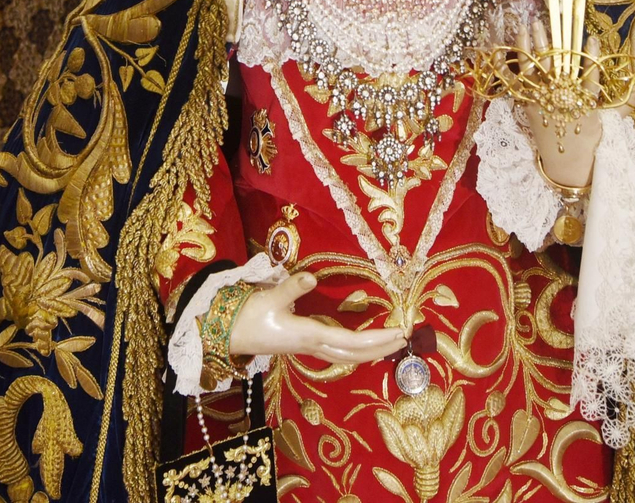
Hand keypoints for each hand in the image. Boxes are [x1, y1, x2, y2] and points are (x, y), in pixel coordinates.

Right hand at [228, 272, 405, 365]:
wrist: (227, 334)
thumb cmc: (248, 316)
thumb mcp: (270, 298)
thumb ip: (292, 287)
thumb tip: (311, 276)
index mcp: (310, 335)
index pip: (352, 342)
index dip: (378, 339)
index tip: (400, 333)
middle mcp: (314, 345)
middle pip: (356, 355)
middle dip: (382, 348)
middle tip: (407, 337)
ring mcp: (309, 348)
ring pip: (348, 357)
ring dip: (372, 351)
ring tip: (392, 342)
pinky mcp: (304, 346)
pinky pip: (338, 353)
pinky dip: (356, 351)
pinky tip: (364, 346)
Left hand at [514, 19, 603, 187]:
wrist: (568, 164)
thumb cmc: (590, 138)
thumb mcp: (610, 120)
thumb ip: (628, 103)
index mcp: (584, 102)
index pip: (590, 77)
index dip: (591, 58)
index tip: (593, 39)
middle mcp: (562, 100)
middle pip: (556, 68)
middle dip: (551, 43)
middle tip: (547, 22)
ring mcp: (543, 102)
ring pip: (535, 71)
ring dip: (531, 47)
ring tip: (529, 26)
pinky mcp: (529, 106)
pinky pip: (516, 84)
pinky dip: (509, 67)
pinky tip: (505, 50)